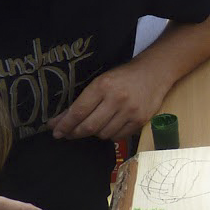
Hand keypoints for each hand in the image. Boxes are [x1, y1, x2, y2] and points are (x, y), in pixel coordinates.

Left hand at [47, 59, 169, 141]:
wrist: (154, 73)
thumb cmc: (123, 76)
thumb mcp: (101, 81)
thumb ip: (83, 101)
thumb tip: (61, 120)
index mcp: (103, 86)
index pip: (79, 111)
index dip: (65, 124)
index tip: (55, 131)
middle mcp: (117, 99)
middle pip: (89, 126)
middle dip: (75, 132)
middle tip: (68, 134)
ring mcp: (130, 111)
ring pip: (103, 133)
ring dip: (93, 133)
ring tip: (91, 127)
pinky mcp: (140, 120)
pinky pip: (118, 136)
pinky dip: (110, 135)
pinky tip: (108, 127)